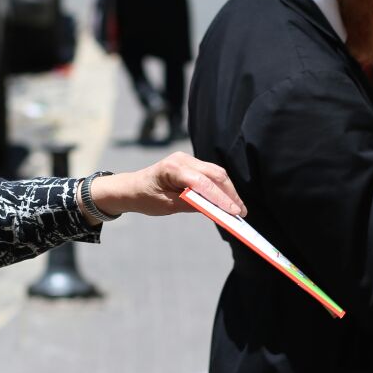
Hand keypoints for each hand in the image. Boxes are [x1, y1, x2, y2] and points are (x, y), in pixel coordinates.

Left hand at [88, 152, 245, 218]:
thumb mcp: (166, 206)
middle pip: (215, 174)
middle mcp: (182, 159)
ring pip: (216, 173)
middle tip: (241, 213)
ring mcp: (188, 159)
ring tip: (237, 209)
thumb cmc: (145, 197)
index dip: (220, 197)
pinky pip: (211, 174)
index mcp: (173, 168)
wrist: (131, 187)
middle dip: (230, 194)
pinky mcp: (192, 164)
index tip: (234, 212)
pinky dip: (220, 187)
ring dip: (228, 191)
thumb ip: (190, 204)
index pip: (202, 182)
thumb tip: (215, 209)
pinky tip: (227, 201)